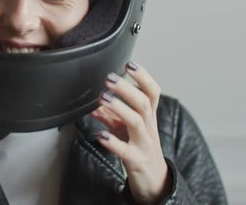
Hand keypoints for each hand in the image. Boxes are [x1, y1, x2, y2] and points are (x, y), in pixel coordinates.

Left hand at [90, 61, 169, 203]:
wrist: (155, 180)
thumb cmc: (139, 148)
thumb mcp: (125, 128)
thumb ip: (109, 114)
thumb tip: (90, 103)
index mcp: (148, 116)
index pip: (152, 92)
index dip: (143, 77)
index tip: (129, 64)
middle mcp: (149, 127)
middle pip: (143, 102)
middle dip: (126, 88)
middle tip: (109, 78)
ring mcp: (144, 144)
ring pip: (136, 122)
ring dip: (119, 108)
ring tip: (102, 98)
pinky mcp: (136, 160)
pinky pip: (125, 150)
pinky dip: (112, 142)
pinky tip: (100, 135)